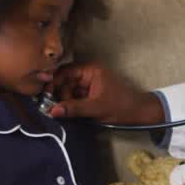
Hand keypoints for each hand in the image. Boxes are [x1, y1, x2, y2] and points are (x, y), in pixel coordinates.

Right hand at [50, 61, 165, 124]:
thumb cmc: (121, 106)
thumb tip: (52, 111)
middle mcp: (88, 74)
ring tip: (59, 112)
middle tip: (52, 107)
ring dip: (63, 101)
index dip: (54, 81)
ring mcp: (89, 85)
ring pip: (69, 90)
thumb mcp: (96, 108)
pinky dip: (70, 104)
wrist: (139, 114)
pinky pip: (75, 97)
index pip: (66, 71)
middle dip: (59, 93)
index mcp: (91, 70)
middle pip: (65, 81)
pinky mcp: (91, 95)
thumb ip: (74, 108)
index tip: (45, 94)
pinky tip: (65, 113)